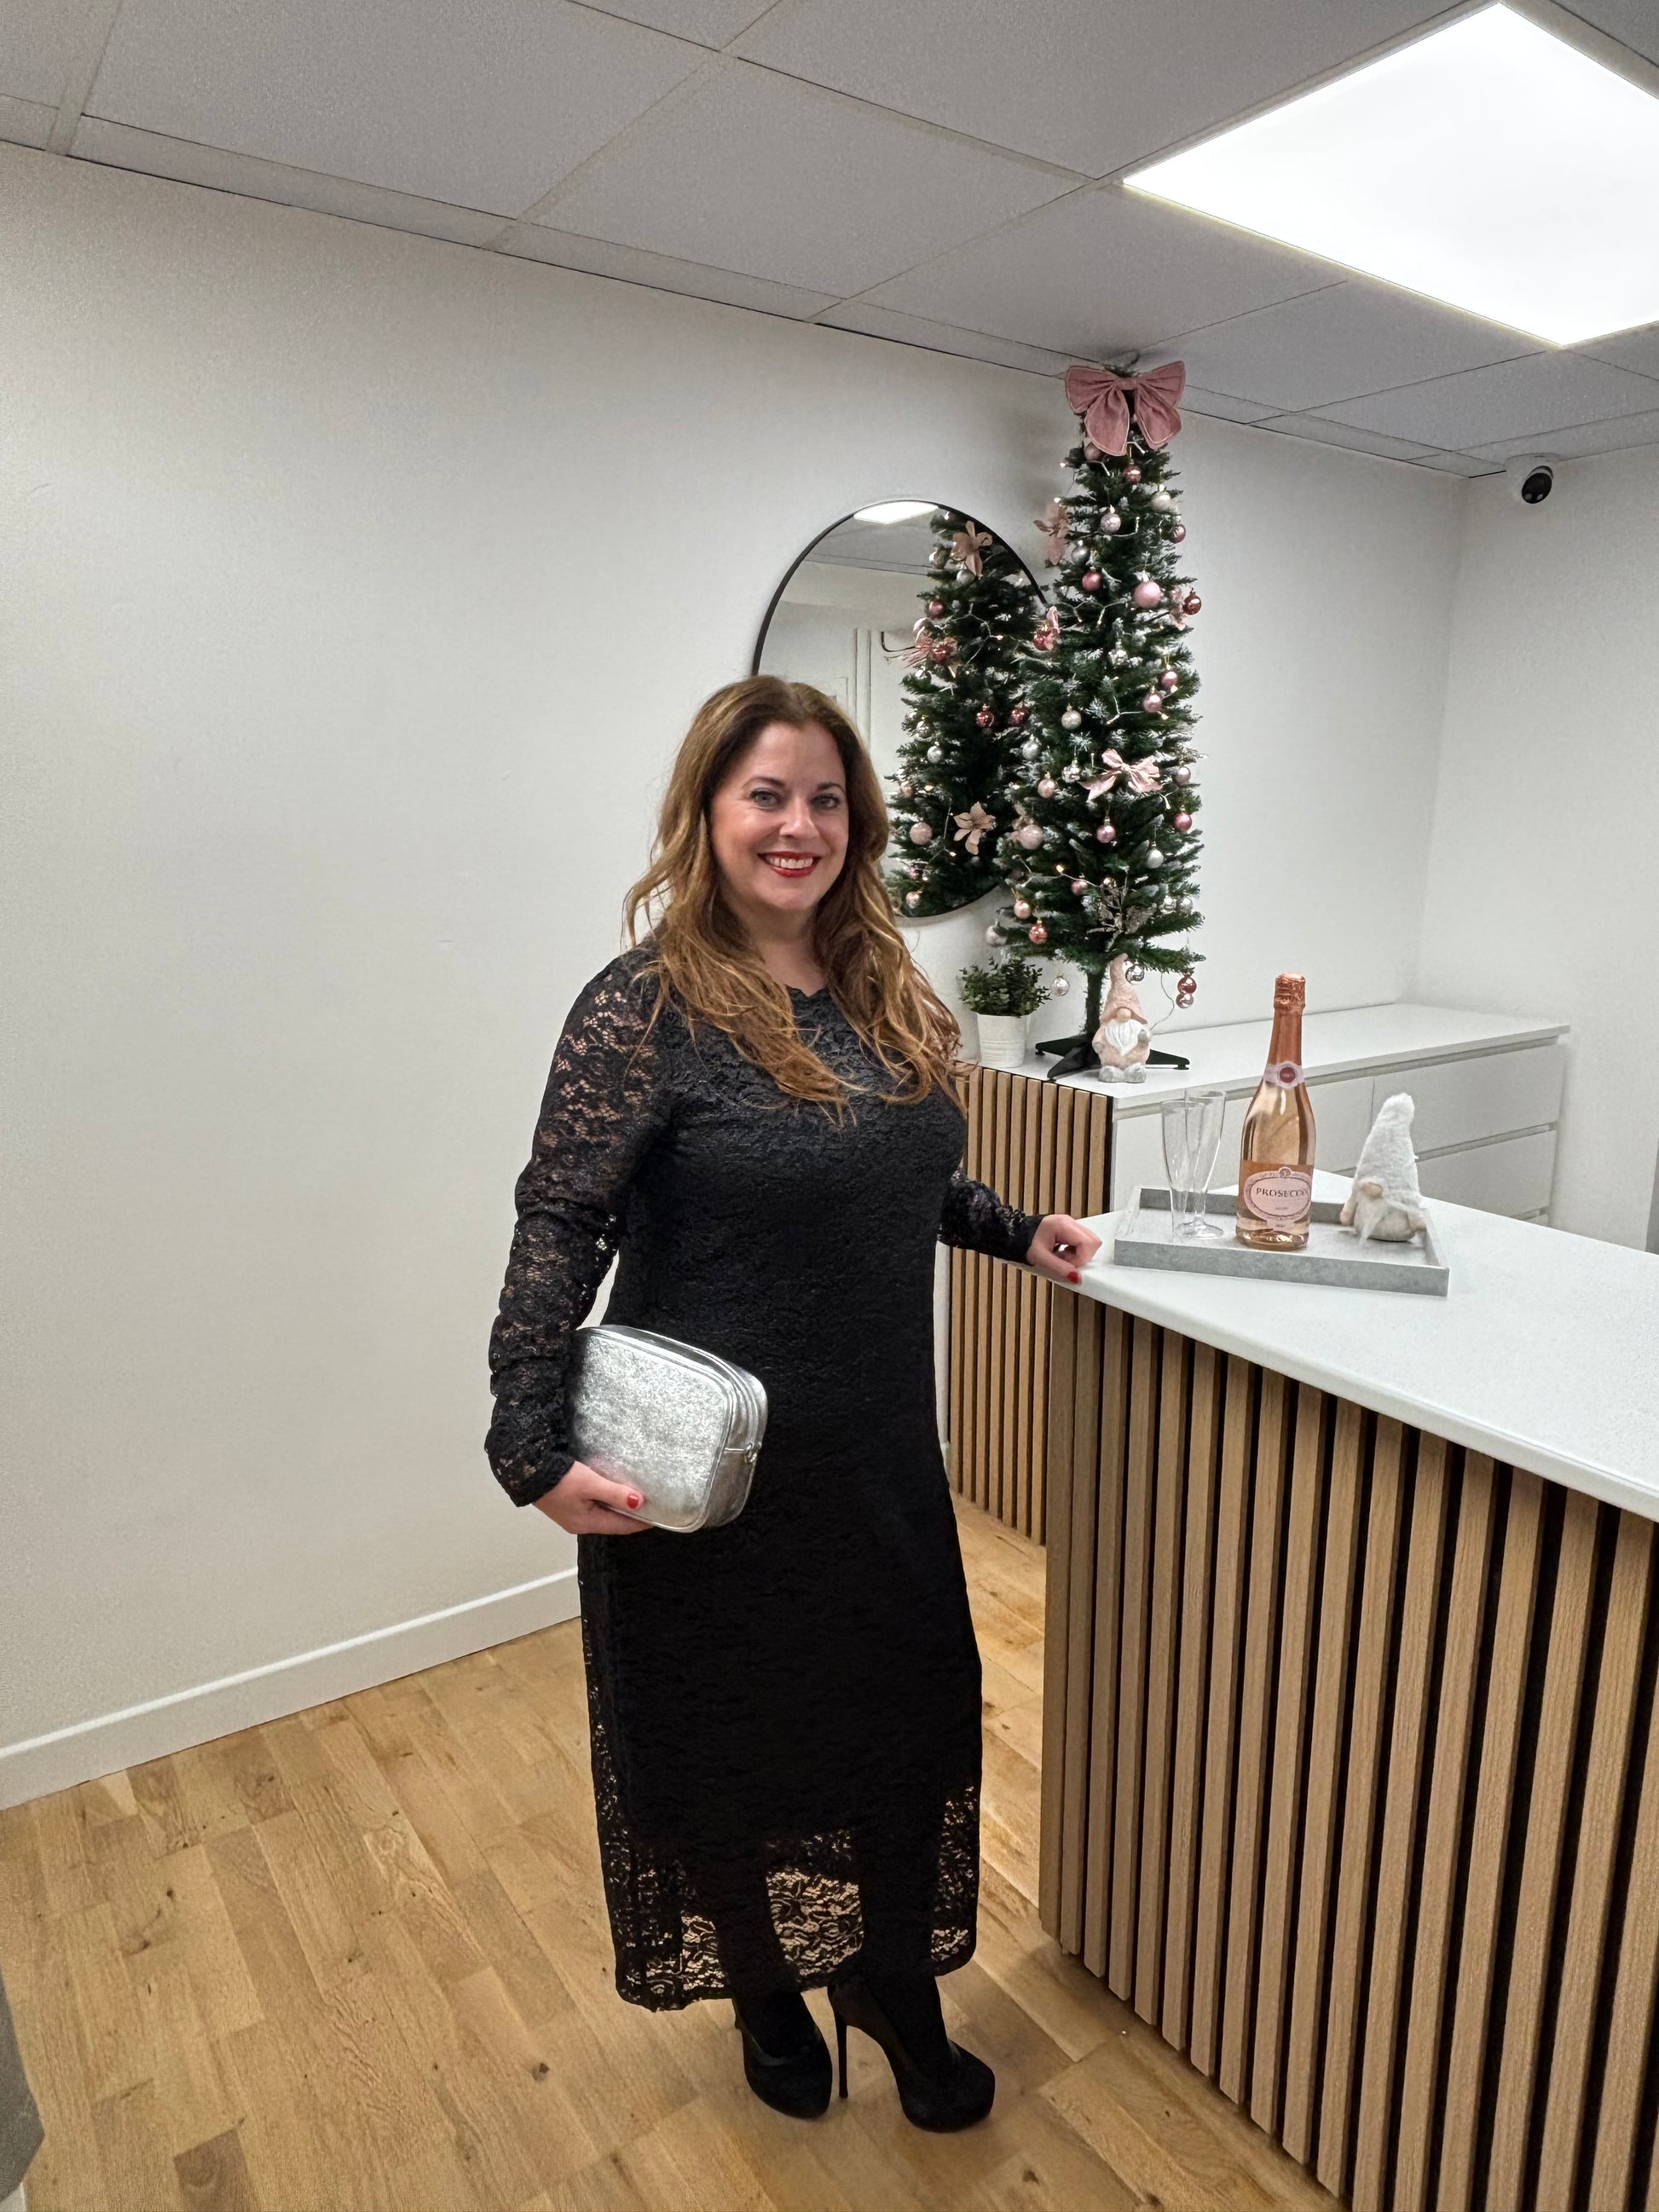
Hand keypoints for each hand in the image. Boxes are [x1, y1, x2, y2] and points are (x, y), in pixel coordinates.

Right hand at [532, 1460, 651, 1534]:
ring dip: (619, 1507)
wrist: (529, 1470)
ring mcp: (573, 1515)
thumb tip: (640, 1503)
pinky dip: (607, 1501)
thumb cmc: (559, 1479)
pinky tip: (614, 1492)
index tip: (660, 1516)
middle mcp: (580, 1524)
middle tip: (652, 1506)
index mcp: (586, 1523)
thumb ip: (615, 1493)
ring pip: (604, 1514)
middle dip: (631, 1516)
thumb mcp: (590, 1484)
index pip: (621, 1526)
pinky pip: (594, 1506)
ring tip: (637, 1498)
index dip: (641, 1522)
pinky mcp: (568, 1504)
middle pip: (613, 1522)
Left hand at [1025, 1212, 1102, 1286]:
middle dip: (1083, 1256)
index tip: (1068, 1267)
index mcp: (1062, 1225)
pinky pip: (1082, 1241)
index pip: (1087, 1243)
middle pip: (1093, 1241)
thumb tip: (1077, 1278)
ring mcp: (1070, 1223)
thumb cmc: (1023, 1243)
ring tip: (1062, 1258)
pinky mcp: (1069, 1228)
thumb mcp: (1040, 1259)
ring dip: (1079, 1255)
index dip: (1081, 1259)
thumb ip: (1060, 1268)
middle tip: (1065, 1262)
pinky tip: (1062, 1254)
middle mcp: (1069, 1221)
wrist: (1013, 1235)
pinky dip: (1076, 1251)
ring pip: (1089, 1241)